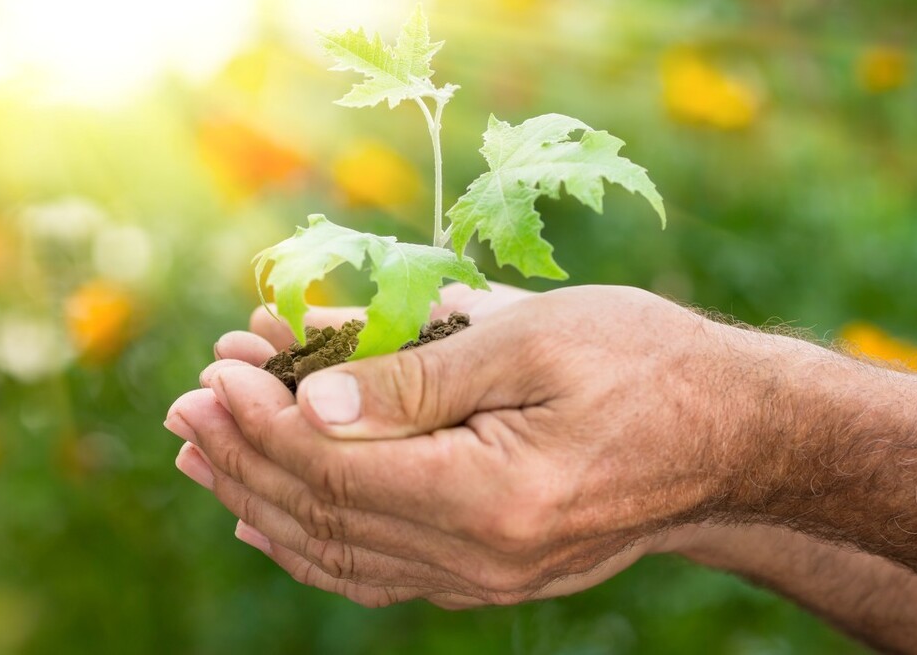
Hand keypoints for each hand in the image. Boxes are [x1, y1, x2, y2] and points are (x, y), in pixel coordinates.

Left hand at [165, 284, 758, 606]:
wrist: (733, 434)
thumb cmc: (643, 362)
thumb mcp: (531, 339)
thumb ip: (417, 373)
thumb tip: (312, 399)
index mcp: (492, 495)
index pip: (337, 468)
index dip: (262, 421)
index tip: (211, 373)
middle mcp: (481, 557)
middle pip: (325, 516)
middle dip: (243, 456)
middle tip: (184, 405)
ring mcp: (486, 576)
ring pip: (340, 552)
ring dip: (260, 498)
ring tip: (200, 453)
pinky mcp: (491, 571)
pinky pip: (377, 570)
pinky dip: (312, 539)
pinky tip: (266, 516)